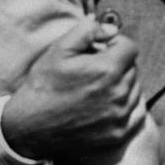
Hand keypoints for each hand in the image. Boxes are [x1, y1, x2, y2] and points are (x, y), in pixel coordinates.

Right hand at [1, 19, 142, 158]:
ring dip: (122, 85)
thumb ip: (88, 31)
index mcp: (107, 70)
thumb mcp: (59, 49)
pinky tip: (106, 105)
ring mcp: (119, 117)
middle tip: (94, 70)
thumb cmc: (43, 85)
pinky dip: (126, 106)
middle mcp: (118, 94)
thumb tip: (111, 29)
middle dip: (117, 64)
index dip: (115, 45)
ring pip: (135, 90)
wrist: (28, 128)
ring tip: (97, 88)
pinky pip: (136, 113)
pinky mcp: (118, 135)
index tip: (100, 51)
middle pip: (133, 68)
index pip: (130, 48)